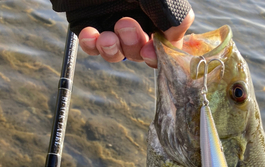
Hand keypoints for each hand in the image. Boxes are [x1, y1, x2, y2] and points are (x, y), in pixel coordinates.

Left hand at [78, 10, 193, 67]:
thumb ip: (175, 18)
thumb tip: (174, 41)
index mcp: (156, 13)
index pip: (162, 45)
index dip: (157, 55)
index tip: (150, 50)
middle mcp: (136, 18)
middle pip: (139, 52)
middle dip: (134, 45)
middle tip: (125, 24)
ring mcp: (111, 21)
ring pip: (116, 53)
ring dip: (113, 49)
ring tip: (106, 37)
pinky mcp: (89, 22)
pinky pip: (92, 45)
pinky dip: (92, 44)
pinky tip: (90, 34)